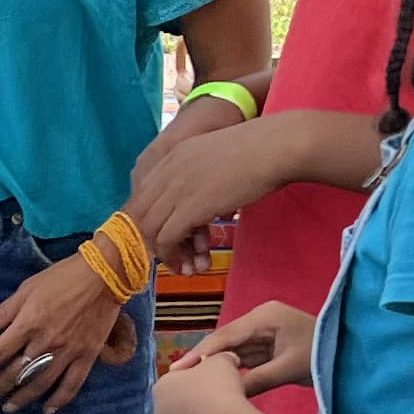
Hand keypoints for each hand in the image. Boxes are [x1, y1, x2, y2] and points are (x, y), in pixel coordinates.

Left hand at [0, 253, 134, 413]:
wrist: (104, 275)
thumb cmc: (62, 278)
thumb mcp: (27, 289)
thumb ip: (3, 312)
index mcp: (28, 324)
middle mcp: (45, 342)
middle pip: (17, 373)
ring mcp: (68, 352)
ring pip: (40, 383)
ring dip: (23, 398)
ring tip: (9, 408)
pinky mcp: (87, 356)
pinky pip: (72, 385)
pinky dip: (59, 400)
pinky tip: (48, 410)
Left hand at [127, 115, 279, 271]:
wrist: (274, 147)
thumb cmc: (258, 151)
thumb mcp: (215, 157)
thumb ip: (201, 175)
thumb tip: (203, 204)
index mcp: (172, 155)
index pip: (142, 194)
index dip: (151, 219)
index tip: (166, 236)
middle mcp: (167, 170)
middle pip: (139, 213)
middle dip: (151, 239)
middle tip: (173, 257)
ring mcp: (176, 188)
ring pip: (148, 229)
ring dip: (164, 253)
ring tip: (184, 266)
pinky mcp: (190, 207)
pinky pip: (166, 238)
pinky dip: (173, 255)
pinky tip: (191, 263)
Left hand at [154, 355, 273, 413]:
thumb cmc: (219, 387)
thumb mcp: (222, 361)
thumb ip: (219, 358)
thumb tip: (227, 359)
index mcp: (162, 388)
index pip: (177, 383)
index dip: (198, 382)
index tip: (215, 385)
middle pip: (178, 410)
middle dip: (195, 408)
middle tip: (218, 407)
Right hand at [170, 299, 312, 388]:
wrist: (348, 354)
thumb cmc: (321, 355)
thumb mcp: (289, 368)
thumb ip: (257, 379)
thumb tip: (228, 395)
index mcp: (265, 316)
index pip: (227, 335)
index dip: (202, 353)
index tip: (180, 368)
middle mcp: (260, 320)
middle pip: (224, 341)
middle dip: (202, 359)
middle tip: (175, 377)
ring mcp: (262, 332)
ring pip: (231, 350)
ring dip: (212, 365)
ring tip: (186, 381)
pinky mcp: (266, 346)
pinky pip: (242, 357)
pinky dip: (228, 369)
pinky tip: (210, 381)